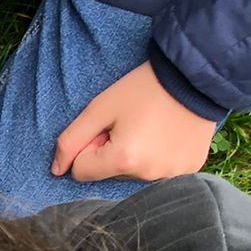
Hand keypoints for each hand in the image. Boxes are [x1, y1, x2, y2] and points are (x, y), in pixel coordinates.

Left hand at [51, 64, 216, 183]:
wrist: (195, 76)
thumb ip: (71, 140)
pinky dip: (157, 157)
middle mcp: (148, 175)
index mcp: (123, 160)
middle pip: (108, 175)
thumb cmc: (144, 88)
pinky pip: (159, 172)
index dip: (88, 147)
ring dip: (134, 156)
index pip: (81, 172)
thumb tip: (56, 170)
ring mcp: (171, 175)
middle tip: (131, 123)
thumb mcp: (100, 108)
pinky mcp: (189, 170)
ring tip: (151, 127)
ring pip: (133, 175)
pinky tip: (167, 134)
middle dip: (111, 152)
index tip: (106, 127)